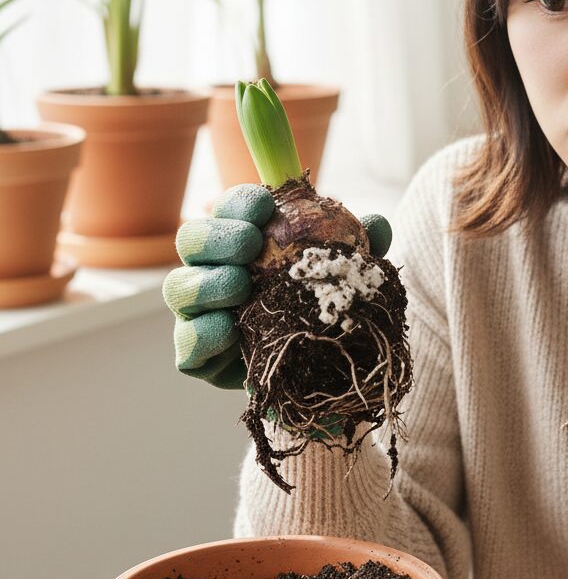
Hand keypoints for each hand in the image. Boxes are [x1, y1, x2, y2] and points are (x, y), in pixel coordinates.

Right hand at [163, 184, 393, 390]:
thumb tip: (377, 225)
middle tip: (251, 243)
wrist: (318, 376)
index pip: (229, 210)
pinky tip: (227, 331)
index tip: (266, 204)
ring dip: (208, 282)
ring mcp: (200, 313)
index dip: (240, 202)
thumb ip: (358, 250)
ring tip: (240, 286)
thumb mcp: (346, 277)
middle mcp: (214, 271)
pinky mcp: (198, 356)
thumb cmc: (323, 310)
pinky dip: (203, 335)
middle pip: (192, 240)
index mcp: (243, 242)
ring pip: (180, 288)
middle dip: (218, 236)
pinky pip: (187, 345)